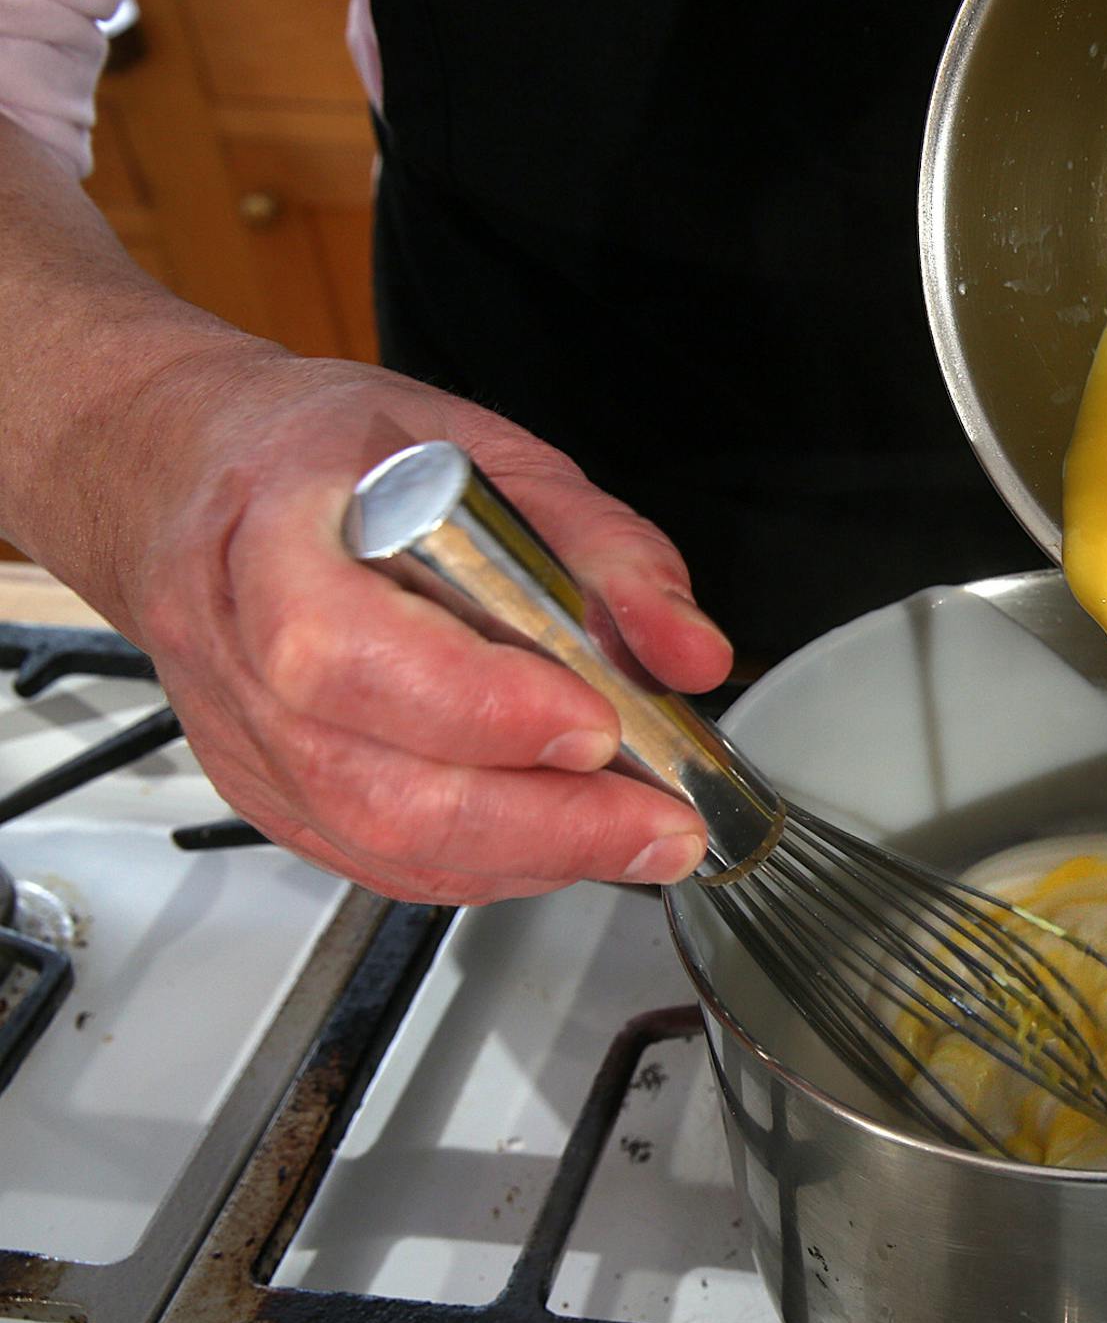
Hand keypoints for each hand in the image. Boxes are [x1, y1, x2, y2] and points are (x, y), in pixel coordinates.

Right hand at [109, 343, 733, 903]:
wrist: (203, 473)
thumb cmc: (342, 456)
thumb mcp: (492, 456)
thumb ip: (604, 550)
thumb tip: (688, 650)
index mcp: (278, 530)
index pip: (351, 651)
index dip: (481, 706)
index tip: (598, 719)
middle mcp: (238, 645)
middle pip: (374, 781)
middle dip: (540, 820)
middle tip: (657, 822)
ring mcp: (244, 733)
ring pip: (377, 839)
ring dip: (527, 856)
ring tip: (634, 837)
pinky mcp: (266, 791)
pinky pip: (374, 861)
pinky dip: (484, 866)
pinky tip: (557, 843)